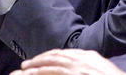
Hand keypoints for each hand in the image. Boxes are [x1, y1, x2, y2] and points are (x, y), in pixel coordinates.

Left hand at [11, 49, 125, 74]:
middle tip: (27, 63)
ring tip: (24, 68)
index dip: (51, 56)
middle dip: (40, 58)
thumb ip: (90, 67)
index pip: (65, 53)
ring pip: (51, 62)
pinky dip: (40, 71)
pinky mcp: (74, 74)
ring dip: (36, 64)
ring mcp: (78, 66)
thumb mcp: (102, 69)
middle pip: (56, 55)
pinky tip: (31, 73)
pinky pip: (53, 71)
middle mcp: (82, 58)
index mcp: (89, 56)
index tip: (41, 59)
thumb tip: (83, 69)